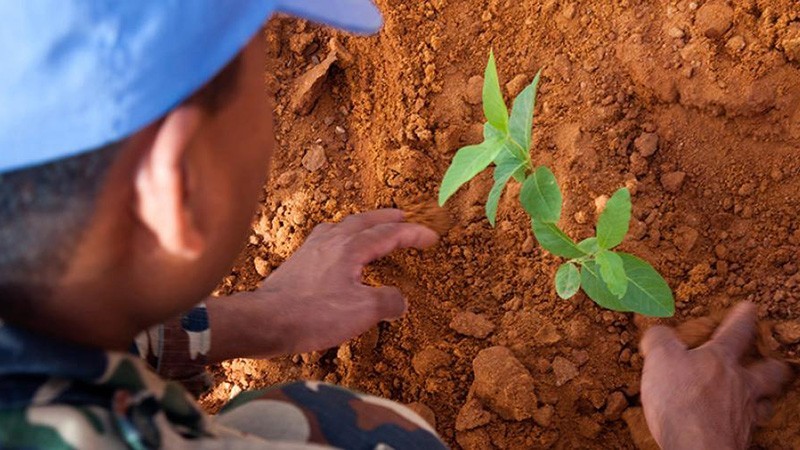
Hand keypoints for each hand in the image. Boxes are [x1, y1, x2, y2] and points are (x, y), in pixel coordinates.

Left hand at [207, 209, 437, 360]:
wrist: (264, 320)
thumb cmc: (313, 314)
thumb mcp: (362, 312)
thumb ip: (387, 302)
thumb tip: (400, 300)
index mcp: (351, 247)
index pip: (389, 234)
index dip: (413, 234)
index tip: (431, 236)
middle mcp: (331, 240)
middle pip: (365, 221)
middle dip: (387, 218)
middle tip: (403, 216)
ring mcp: (311, 249)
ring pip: (343, 226)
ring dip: (362, 224)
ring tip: (371, 228)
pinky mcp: (298, 262)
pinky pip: (326, 239)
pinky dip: (342, 237)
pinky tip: (337, 250)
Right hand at [640, 302, 789, 449]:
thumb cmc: (681, 401)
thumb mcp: (660, 358)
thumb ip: (659, 340)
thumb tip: (657, 331)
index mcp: (721, 359)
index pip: (737, 330)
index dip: (743, 316)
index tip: (749, 307)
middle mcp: (740, 385)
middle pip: (769, 371)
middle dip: (772, 364)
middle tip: (772, 361)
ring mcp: (743, 414)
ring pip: (763, 402)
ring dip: (762, 397)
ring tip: (757, 396)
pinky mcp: (737, 439)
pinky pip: (746, 427)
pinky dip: (741, 423)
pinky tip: (732, 423)